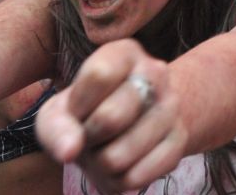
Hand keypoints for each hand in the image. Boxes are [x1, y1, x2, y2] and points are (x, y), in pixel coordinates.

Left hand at [35, 38, 187, 192]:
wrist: (129, 125)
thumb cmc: (87, 112)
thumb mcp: (60, 110)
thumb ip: (56, 126)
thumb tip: (69, 150)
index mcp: (125, 53)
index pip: (99, 75)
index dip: (78, 105)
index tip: (77, 112)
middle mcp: (156, 73)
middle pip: (111, 118)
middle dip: (89, 138)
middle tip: (91, 135)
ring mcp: (172, 107)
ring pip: (119, 156)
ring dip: (100, 164)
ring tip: (105, 149)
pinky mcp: (179, 141)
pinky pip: (136, 177)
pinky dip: (119, 181)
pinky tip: (122, 164)